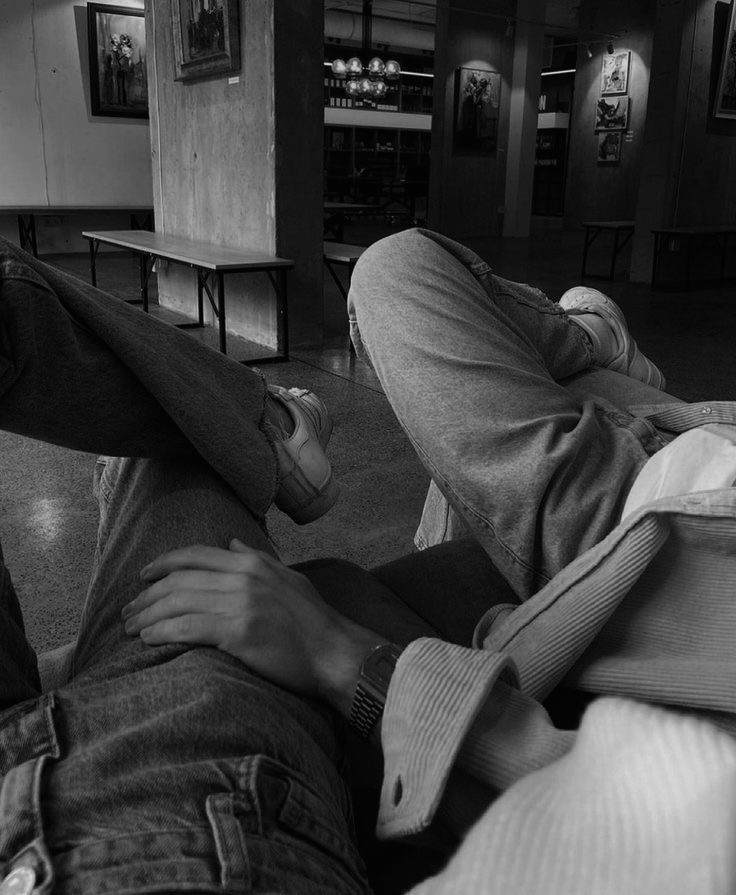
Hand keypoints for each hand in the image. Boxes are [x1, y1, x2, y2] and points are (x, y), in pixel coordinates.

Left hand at [122, 540, 383, 712]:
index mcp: (252, 563)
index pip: (196, 555)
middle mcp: (244, 577)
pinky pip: (188, 628)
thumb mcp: (288, 579)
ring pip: (178, 603)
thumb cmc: (313, 621)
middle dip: (147, 595)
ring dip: (148, 616)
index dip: (163, 564)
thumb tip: (231, 542)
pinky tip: (149, 639)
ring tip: (131, 628)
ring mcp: (241, 604)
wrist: (335, 653)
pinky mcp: (239, 632)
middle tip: (128, 610)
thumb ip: (257, 559)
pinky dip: (162, 632)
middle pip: (180, 580)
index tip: (143, 576)